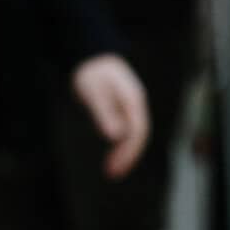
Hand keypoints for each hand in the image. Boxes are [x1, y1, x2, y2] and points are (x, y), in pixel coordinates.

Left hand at [71, 53, 149, 178]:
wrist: (90, 56)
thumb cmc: (91, 73)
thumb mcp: (93, 92)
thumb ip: (104, 113)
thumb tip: (116, 136)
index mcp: (133, 101)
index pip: (137, 132)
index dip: (128, 152)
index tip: (115, 166)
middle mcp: (136, 105)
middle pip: (138, 136)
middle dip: (127, 157)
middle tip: (112, 174)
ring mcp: (131, 107)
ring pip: (134, 135)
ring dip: (124, 153)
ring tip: (111, 170)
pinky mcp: (123, 109)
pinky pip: (127, 131)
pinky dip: (120, 145)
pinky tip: (112, 154)